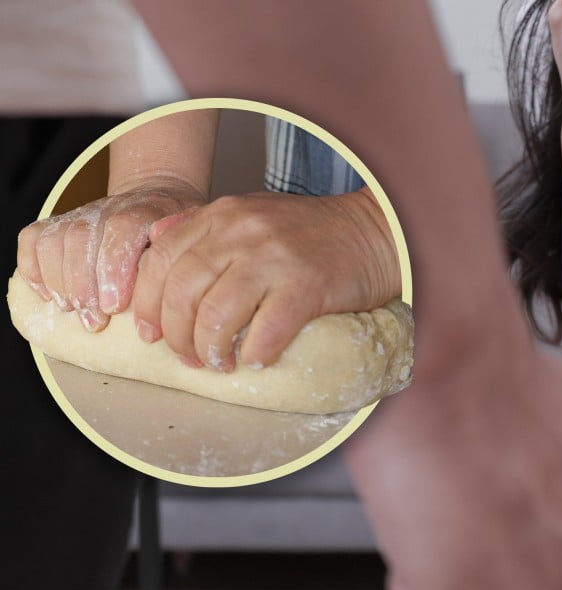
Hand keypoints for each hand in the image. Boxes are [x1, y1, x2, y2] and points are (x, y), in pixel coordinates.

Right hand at [15, 181, 204, 331]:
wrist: (158, 198)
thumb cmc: (177, 234)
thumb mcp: (194, 240)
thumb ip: (189, 258)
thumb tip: (181, 290)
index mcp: (147, 210)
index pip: (123, 228)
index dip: (114, 267)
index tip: (116, 306)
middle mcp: (111, 208)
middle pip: (83, 237)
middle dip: (84, 285)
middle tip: (95, 321)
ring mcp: (83, 214)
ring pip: (57, 239)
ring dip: (61, 281)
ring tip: (73, 311)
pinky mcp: (60, 223)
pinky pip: (33, 239)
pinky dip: (34, 267)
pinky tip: (48, 294)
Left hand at [132, 189, 399, 370]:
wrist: (373, 233)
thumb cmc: (313, 232)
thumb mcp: (252, 212)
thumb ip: (204, 225)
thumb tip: (155, 241)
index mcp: (223, 215)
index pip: (162, 260)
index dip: (146, 303)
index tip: (150, 334)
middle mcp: (242, 232)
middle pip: (182, 292)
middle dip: (177, 336)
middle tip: (188, 359)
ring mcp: (274, 259)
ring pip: (215, 315)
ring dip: (210, 351)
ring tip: (221, 364)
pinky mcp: (306, 287)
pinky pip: (265, 332)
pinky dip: (254, 354)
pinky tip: (256, 359)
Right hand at [346, 338, 561, 589]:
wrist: (449, 369)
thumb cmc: (498, 372)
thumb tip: (557, 485)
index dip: (542, 507)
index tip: (514, 477)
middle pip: (558, 575)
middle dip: (517, 545)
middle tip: (476, 488)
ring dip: (467, 567)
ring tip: (447, 497)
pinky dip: (412, 581)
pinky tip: (418, 519)